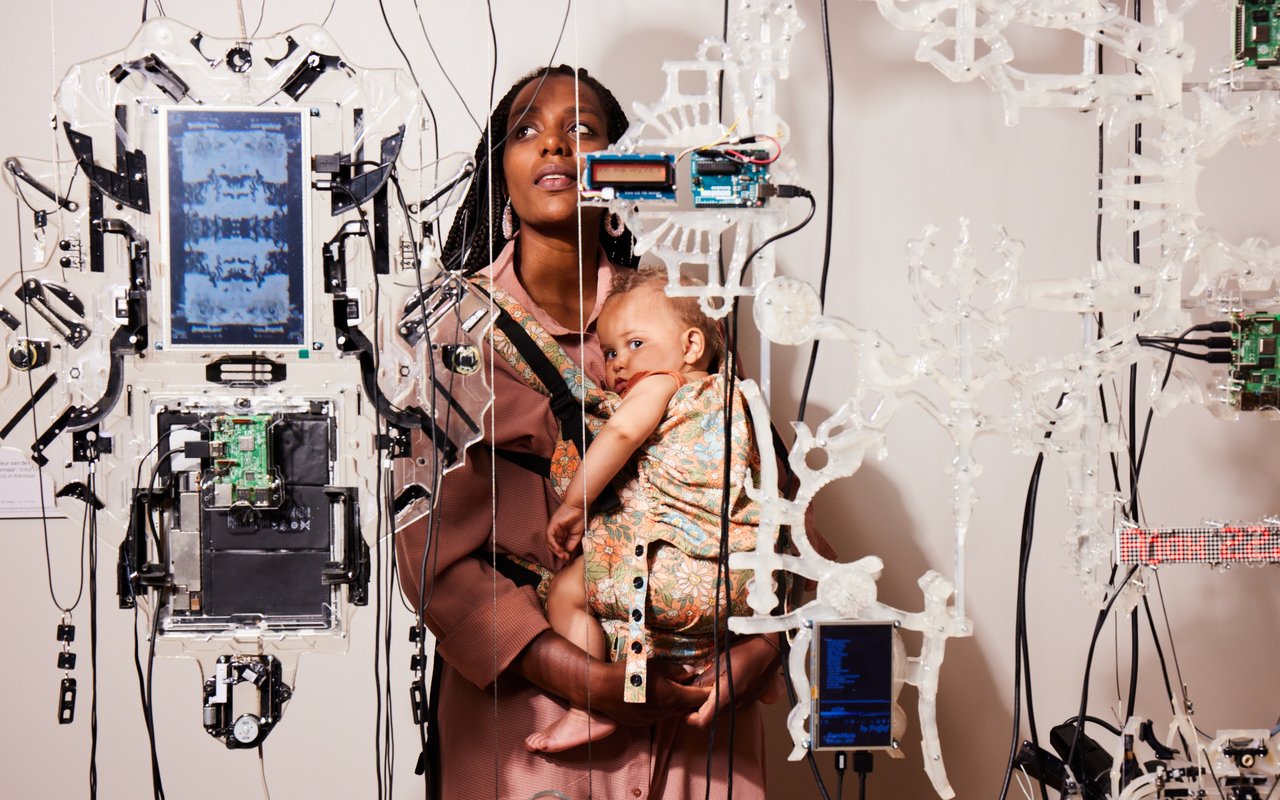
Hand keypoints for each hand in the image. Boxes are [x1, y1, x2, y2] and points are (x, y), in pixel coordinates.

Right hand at [515, 631, 710, 725]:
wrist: (599, 688)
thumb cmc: (629, 672)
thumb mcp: (655, 665)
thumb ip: (676, 670)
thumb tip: (691, 672)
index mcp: (671, 698)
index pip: (699, 699)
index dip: (710, 693)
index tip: (718, 687)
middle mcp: (664, 713)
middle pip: (687, 708)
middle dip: (694, 699)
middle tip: (700, 687)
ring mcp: (651, 721)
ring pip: (671, 713)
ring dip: (677, 704)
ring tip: (678, 690)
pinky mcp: (639, 723)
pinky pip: (657, 716)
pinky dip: (662, 707)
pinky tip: (656, 697)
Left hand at [545, 503, 585, 560]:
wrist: (579, 507)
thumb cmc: (579, 518)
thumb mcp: (577, 534)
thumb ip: (572, 543)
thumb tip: (568, 551)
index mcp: (563, 534)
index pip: (560, 546)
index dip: (562, 553)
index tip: (567, 558)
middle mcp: (557, 532)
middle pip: (554, 545)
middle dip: (558, 553)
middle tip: (564, 558)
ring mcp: (554, 529)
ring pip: (550, 542)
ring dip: (555, 550)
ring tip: (561, 555)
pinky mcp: (552, 525)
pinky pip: (549, 536)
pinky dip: (552, 543)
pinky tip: (558, 548)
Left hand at [685, 635, 782, 728]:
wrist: (769, 650)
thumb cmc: (744, 653)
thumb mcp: (718, 663)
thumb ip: (702, 681)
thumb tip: (687, 690)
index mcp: (725, 699)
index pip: (702, 722)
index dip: (689, 717)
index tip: (682, 706)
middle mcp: (735, 707)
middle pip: (710, 719)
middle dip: (697, 710)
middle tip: (689, 694)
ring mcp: (743, 706)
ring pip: (719, 713)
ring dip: (709, 705)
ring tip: (704, 688)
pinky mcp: (748, 702)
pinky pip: (730, 707)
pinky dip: (721, 702)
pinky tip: (719, 686)